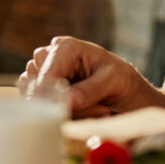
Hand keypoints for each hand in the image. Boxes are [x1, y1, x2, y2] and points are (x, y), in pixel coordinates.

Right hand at [18, 35, 164, 116]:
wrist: (125, 91)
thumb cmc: (121, 79)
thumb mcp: (113, 80)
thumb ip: (90, 90)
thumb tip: (66, 101)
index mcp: (65, 47)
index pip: (46, 74)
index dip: (52, 97)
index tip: (67, 114)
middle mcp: (49, 57)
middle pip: (40, 88)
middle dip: (66, 105)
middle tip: (100, 110)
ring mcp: (43, 74)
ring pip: (39, 101)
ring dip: (67, 112)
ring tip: (98, 109)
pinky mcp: (43, 91)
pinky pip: (41, 110)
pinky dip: (63, 116)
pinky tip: (86, 112)